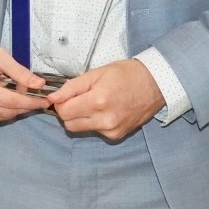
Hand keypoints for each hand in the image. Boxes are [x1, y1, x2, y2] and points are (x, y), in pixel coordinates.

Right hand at [0, 42, 51, 124]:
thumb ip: (19, 72)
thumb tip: (39, 85)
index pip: (9, 101)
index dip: (30, 101)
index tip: (46, 100)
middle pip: (8, 111)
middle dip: (25, 103)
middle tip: (37, 94)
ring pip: (4, 116)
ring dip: (16, 106)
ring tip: (18, 90)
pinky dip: (6, 109)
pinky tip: (6, 97)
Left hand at [47, 59, 164, 140]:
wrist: (155, 84)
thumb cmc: (126, 74)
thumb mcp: (96, 73)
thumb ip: (72, 87)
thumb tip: (52, 98)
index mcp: (98, 101)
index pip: (64, 111)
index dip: (61, 102)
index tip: (67, 95)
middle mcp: (104, 120)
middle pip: (69, 124)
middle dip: (68, 111)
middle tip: (79, 98)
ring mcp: (111, 130)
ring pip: (80, 129)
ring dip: (80, 118)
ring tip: (93, 103)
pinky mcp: (117, 136)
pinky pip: (95, 131)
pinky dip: (94, 122)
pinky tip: (105, 110)